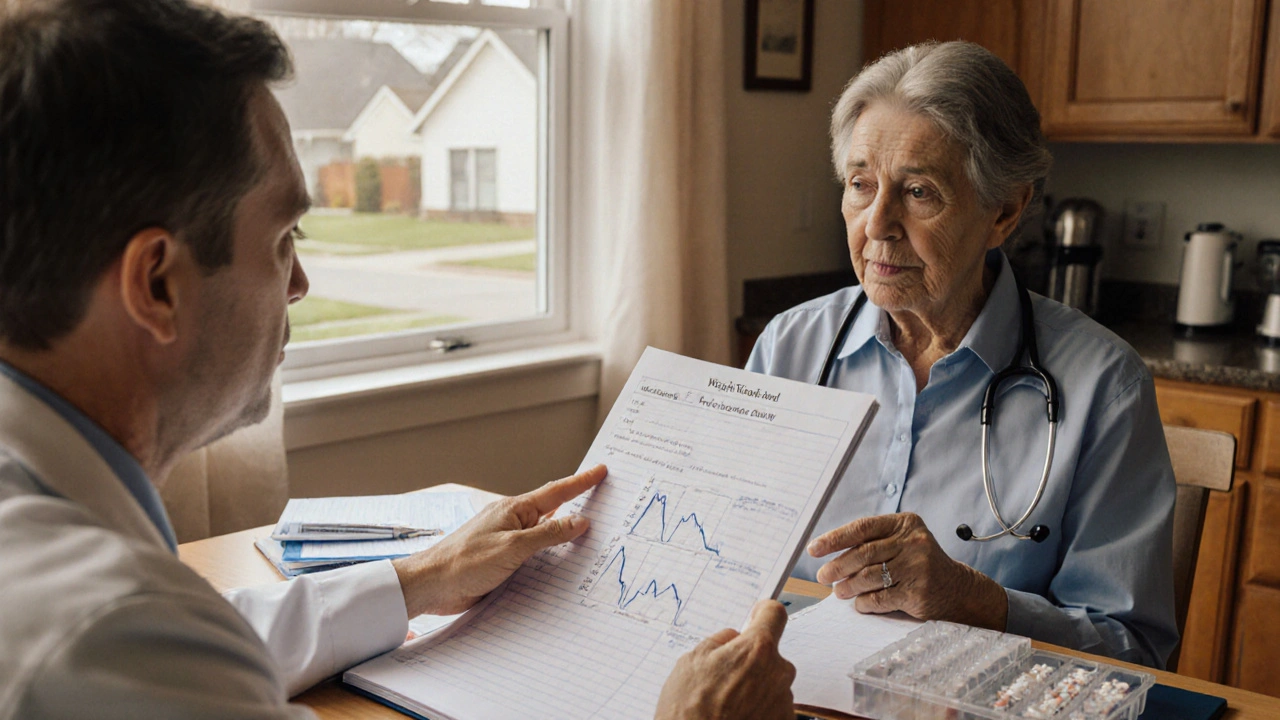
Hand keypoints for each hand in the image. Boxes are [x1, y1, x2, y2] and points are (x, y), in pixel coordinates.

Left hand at [392, 465, 606, 615]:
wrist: (430, 586)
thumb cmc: (464, 562)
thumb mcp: (512, 547)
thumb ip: (548, 535)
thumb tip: (579, 521)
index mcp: (514, 510)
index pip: (556, 492)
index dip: (581, 482)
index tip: (602, 470)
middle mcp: (512, 523)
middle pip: (553, 512)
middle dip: (579, 506)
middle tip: (605, 500)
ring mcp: (506, 542)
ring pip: (544, 536)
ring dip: (566, 536)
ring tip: (594, 534)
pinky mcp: (502, 563)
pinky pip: (534, 557)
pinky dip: (551, 558)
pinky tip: (563, 566)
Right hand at [653, 600, 794, 719]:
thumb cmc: (689, 710)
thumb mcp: (690, 663)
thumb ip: (718, 643)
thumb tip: (732, 638)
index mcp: (757, 649)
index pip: (774, 614)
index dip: (763, 613)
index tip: (756, 617)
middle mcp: (778, 673)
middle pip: (771, 654)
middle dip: (752, 660)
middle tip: (724, 677)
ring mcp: (784, 702)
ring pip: (771, 683)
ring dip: (755, 688)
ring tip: (727, 704)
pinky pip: (773, 707)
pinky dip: (759, 710)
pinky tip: (737, 717)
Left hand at [808, 512, 1007, 629]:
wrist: (956, 589)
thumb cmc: (918, 564)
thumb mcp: (902, 543)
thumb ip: (873, 543)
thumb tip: (829, 556)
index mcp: (905, 523)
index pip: (862, 528)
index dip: (834, 538)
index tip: (814, 549)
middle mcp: (913, 542)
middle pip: (863, 553)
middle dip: (838, 566)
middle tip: (823, 576)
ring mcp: (917, 567)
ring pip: (869, 576)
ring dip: (848, 586)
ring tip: (839, 592)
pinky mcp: (918, 592)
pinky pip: (880, 598)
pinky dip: (865, 602)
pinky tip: (859, 604)